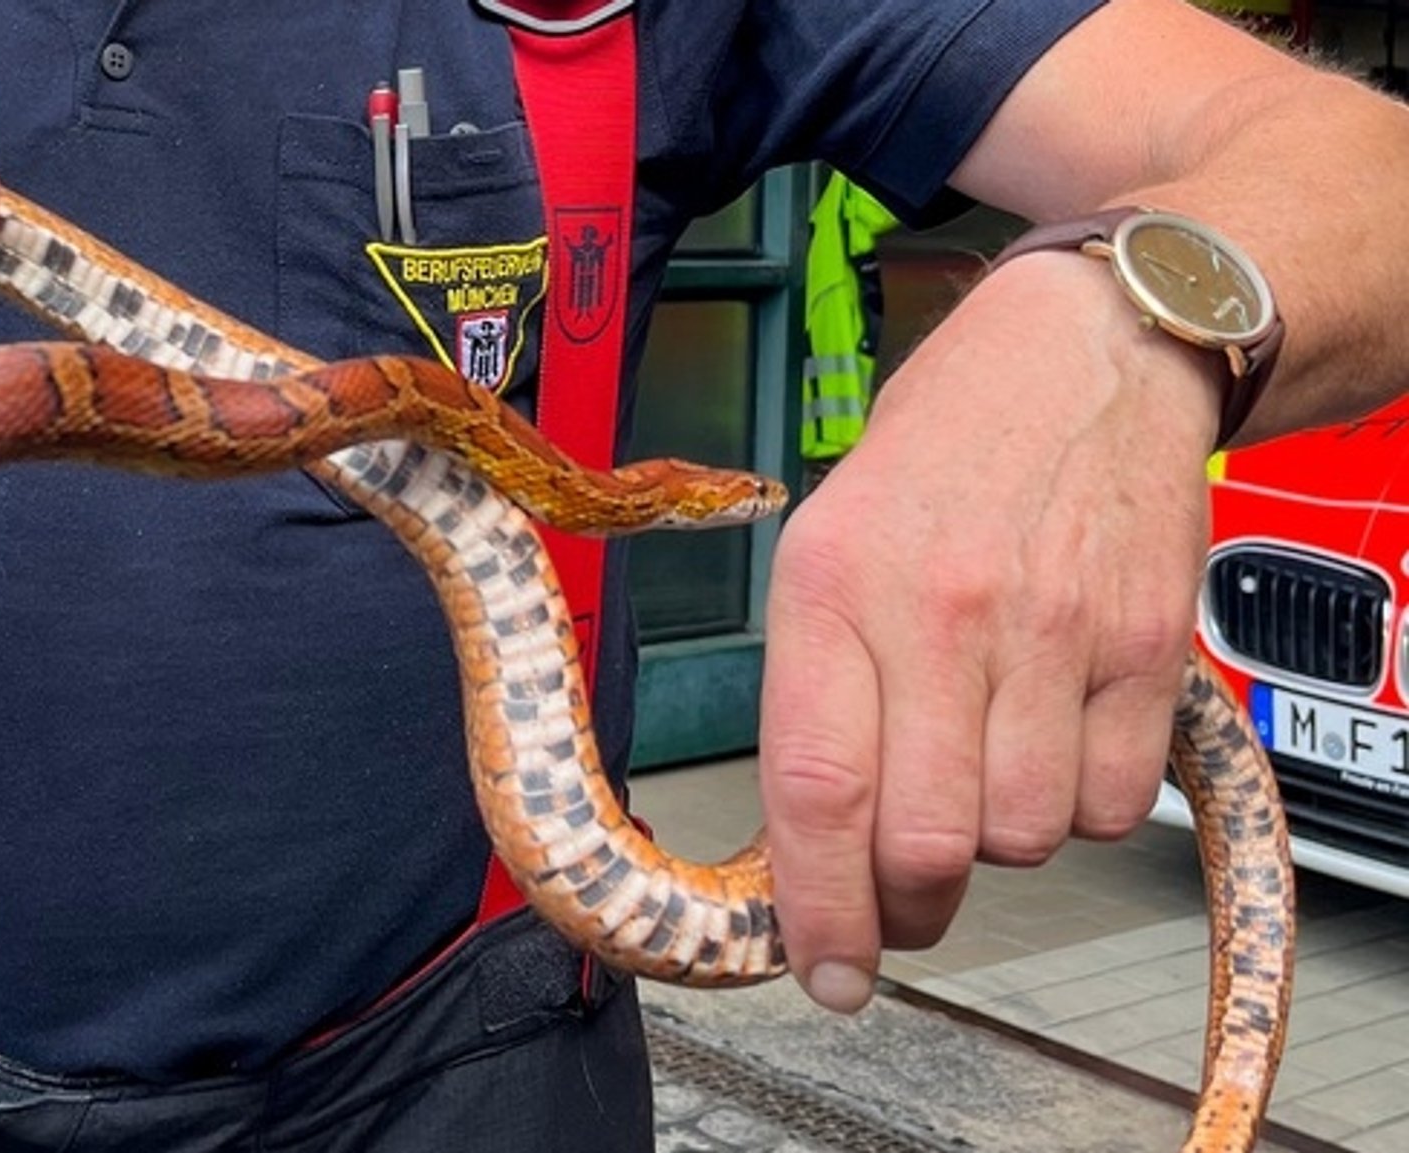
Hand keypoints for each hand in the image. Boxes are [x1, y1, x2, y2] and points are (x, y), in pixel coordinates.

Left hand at [757, 253, 1221, 1011]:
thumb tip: (805, 847)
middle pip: (924, 842)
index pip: (817, 788)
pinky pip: (1107, 807)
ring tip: (972, 779)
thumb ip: (812, 692)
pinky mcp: (1142, 647)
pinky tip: (1046, 748)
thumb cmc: (937, 459)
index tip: (819, 968)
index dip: (816, 906)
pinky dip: (1073, 813)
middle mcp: (940, 612)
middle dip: (902, 907)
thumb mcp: (824, 547)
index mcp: (833, 586)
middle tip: (894, 906)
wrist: (1083, 361)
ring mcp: (1052, 632)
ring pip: (1018, 838)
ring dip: (988, 848)